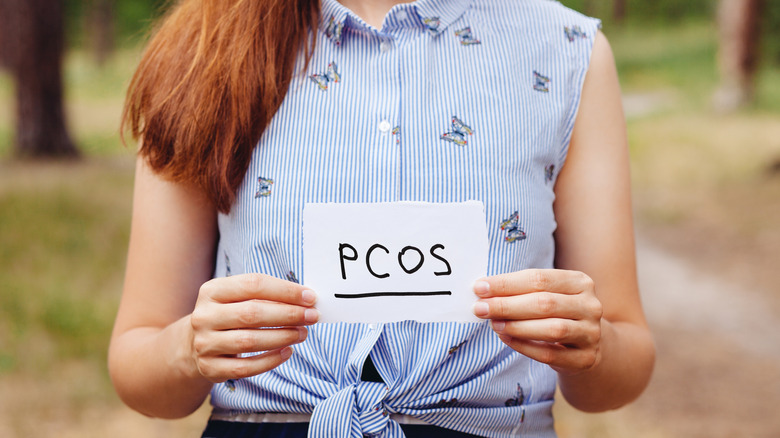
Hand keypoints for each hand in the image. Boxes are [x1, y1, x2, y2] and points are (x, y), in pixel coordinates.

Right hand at [189, 273, 318, 382]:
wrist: (196, 342)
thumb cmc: (229, 314)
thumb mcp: (239, 298)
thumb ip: (267, 296)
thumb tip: (306, 300)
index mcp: (212, 291)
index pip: (253, 284)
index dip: (285, 290)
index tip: (310, 297)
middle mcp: (204, 316)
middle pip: (252, 314)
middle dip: (288, 315)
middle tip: (312, 317)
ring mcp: (204, 343)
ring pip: (249, 342)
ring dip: (283, 337)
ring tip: (303, 333)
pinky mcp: (209, 368)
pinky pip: (245, 367)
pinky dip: (270, 360)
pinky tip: (287, 352)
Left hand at [472, 269, 602, 374]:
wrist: (586, 344)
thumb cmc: (557, 312)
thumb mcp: (548, 294)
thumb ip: (521, 290)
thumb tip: (482, 290)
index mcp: (580, 282)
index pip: (539, 278)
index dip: (507, 283)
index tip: (479, 288)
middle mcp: (590, 306)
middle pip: (545, 303)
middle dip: (507, 305)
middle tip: (479, 308)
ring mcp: (591, 333)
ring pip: (552, 329)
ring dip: (517, 326)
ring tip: (493, 324)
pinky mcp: (586, 359)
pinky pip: (551, 354)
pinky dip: (524, 346)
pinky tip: (505, 338)